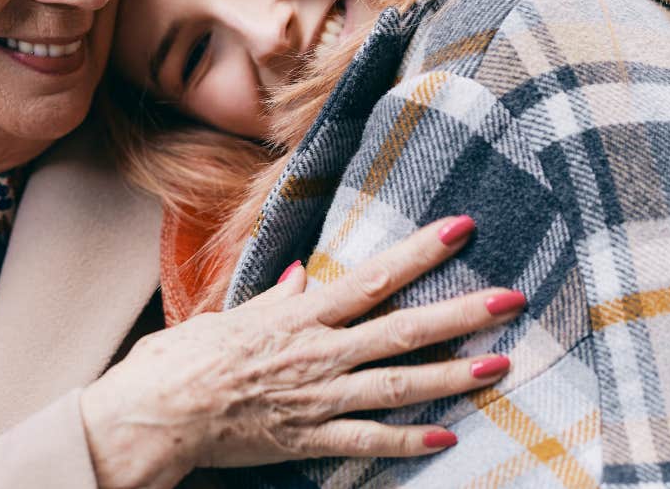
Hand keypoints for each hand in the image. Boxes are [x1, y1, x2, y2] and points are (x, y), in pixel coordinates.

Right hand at [79, 215, 522, 488]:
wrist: (158, 415)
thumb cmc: (181, 361)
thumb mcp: (228, 317)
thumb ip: (272, 301)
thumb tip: (300, 278)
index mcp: (299, 316)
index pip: (373, 277)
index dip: (421, 252)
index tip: (462, 229)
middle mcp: (319, 353)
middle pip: (402, 330)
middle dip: (461, 314)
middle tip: (511, 298)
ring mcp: (319, 398)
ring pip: (399, 385)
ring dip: (453, 376)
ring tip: (501, 365)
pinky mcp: (310, 438)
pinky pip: (369, 440)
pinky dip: (409, 441)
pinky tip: (448, 437)